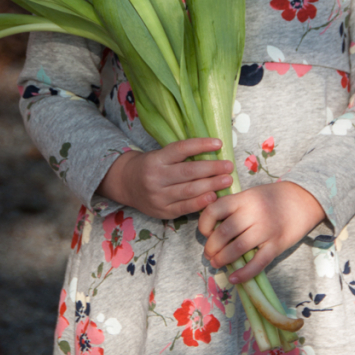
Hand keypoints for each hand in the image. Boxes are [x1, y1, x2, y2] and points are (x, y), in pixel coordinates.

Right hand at [97, 138, 233, 219]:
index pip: (181, 149)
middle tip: (229, 166)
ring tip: (227, 180)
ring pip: (189, 190)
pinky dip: (200, 202)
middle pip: (188, 171)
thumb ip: (180, 156)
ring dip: (211, 185)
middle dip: (212, 168)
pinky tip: (213, 197)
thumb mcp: (159, 155)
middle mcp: (156, 177)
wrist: (125, 184)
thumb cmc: (150, 166)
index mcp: (156, 159)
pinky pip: (184, 207)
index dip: (200, 145)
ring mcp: (158, 196)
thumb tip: (212, 152)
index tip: (219, 143)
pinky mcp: (162, 211)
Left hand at [198, 181, 326, 282]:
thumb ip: (234, 207)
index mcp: (243, 198)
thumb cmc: (273, 197)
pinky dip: (244, 273)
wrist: (304, 198)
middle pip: (223, 233)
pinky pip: (258, 263)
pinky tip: (234, 278)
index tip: (205, 233)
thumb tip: (213, 229)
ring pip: (237, 248)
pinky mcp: (277, 244)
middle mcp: (253, 213)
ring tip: (217, 263)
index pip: (214, 210)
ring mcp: (266, 229)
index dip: (204, 224)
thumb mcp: (250, 195)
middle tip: (209, 254)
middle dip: (211, 247)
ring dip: (223, 259)